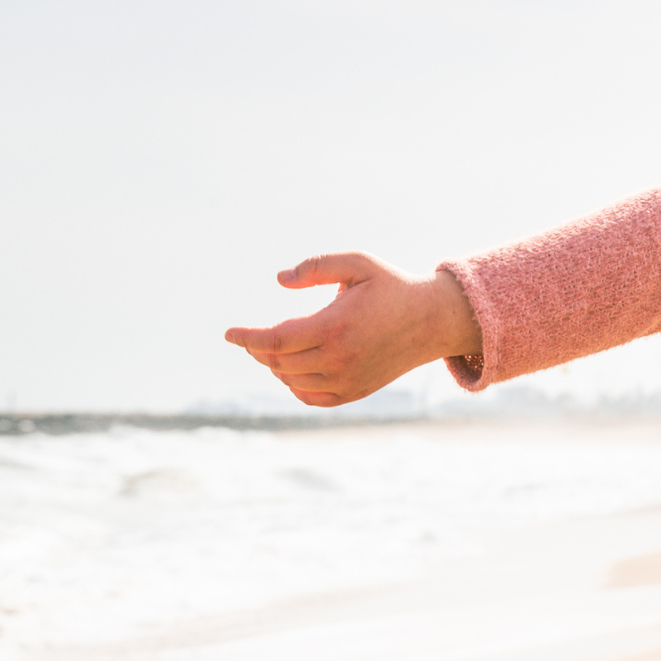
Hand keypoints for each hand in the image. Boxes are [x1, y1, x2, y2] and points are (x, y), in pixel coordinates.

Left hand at [224, 253, 483, 406]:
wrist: (432, 321)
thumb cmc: (392, 287)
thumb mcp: (357, 263)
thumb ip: (316, 267)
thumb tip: (279, 280)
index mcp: (335, 327)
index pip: (275, 341)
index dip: (246, 338)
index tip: (228, 333)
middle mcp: (339, 360)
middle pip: (278, 363)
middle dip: (258, 349)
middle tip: (250, 336)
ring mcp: (348, 380)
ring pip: (292, 381)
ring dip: (275, 366)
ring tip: (274, 347)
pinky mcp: (355, 392)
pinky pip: (312, 398)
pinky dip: (294, 385)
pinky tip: (293, 369)